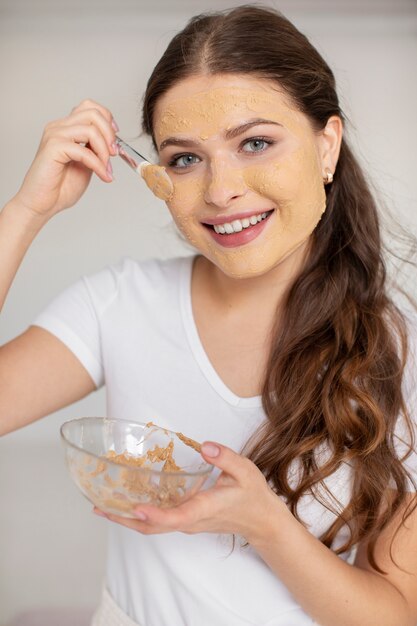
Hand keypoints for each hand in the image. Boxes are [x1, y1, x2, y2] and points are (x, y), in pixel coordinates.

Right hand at [13, 99, 117, 219]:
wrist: (42, 204)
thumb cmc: (60, 187)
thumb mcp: (86, 164)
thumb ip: (95, 151)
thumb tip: (113, 145)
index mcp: (66, 128)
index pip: (90, 107)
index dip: (108, 120)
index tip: (115, 140)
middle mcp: (59, 127)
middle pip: (93, 113)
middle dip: (109, 134)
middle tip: (114, 154)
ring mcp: (54, 135)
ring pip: (90, 129)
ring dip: (104, 151)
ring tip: (107, 168)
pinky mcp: (53, 148)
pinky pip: (84, 150)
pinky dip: (98, 164)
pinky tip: (103, 176)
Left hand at [93, 441, 284, 543]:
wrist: (261, 522)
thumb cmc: (253, 496)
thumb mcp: (245, 471)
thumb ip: (225, 458)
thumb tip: (204, 446)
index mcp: (204, 508)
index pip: (175, 517)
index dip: (154, 515)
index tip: (135, 508)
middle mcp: (191, 520)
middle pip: (152, 528)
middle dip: (124, 520)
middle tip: (99, 507)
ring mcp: (186, 523)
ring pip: (152, 528)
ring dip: (127, 519)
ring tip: (102, 505)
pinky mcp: (185, 521)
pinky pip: (157, 523)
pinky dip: (138, 516)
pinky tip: (127, 502)